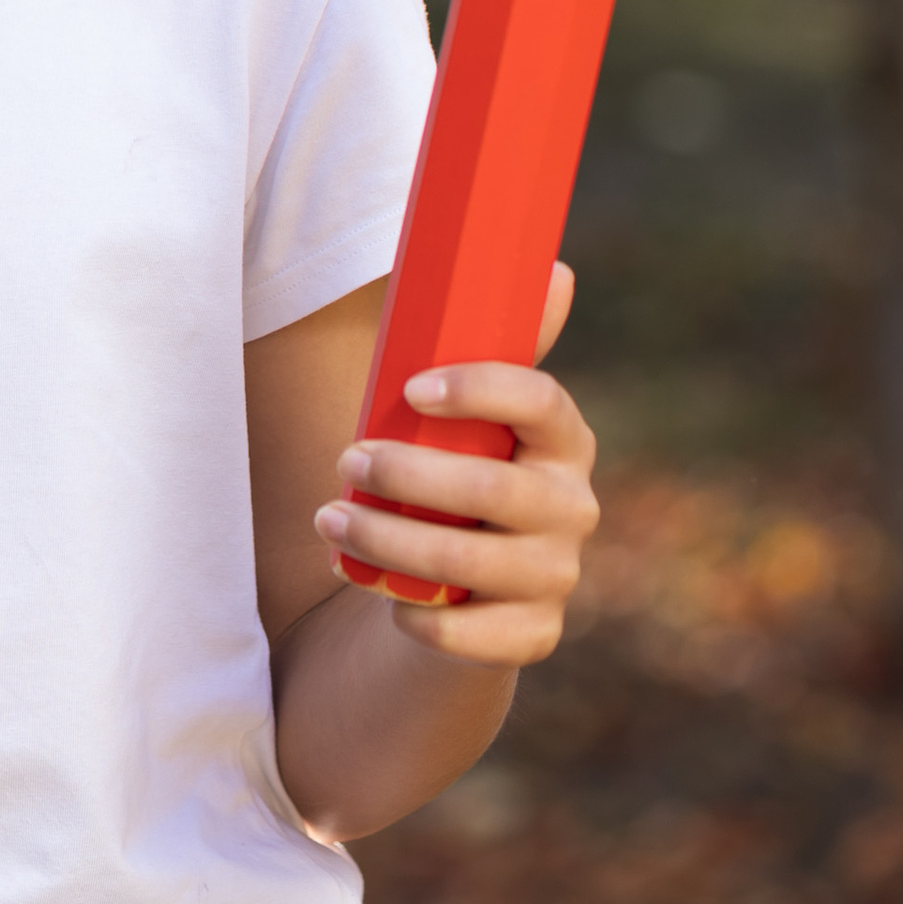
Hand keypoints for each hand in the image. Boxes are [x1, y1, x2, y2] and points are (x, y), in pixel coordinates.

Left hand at [313, 262, 597, 668]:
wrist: (465, 580)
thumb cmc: (453, 467)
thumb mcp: (466, 410)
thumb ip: (493, 347)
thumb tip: (557, 267)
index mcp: (564, 438)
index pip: (542, 401)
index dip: (479, 390)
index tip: (409, 389)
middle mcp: (574, 506)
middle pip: (495, 491)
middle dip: (408, 477)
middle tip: (345, 459)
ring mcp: (558, 574)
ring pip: (472, 565)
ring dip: (388, 541)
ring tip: (328, 518)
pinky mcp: (534, 633)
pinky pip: (477, 636)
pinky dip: (421, 618)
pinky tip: (378, 593)